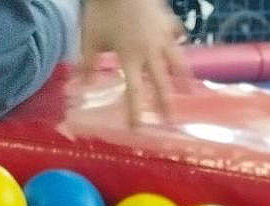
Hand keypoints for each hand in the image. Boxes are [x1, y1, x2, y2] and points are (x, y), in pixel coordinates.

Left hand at [81, 0, 191, 124]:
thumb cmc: (103, 8)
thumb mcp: (90, 36)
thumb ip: (87, 64)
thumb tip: (80, 88)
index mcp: (130, 57)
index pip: (134, 91)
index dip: (136, 111)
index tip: (138, 129)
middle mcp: (150, 51)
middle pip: (160, 82)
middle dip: (165, 103)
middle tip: (169, 120)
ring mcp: (162, 36)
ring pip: (177, 61)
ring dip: (183, 78)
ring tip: (189, 90)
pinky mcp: (167, 20)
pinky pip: (176, 33)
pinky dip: (179, 39)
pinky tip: (180, 41)